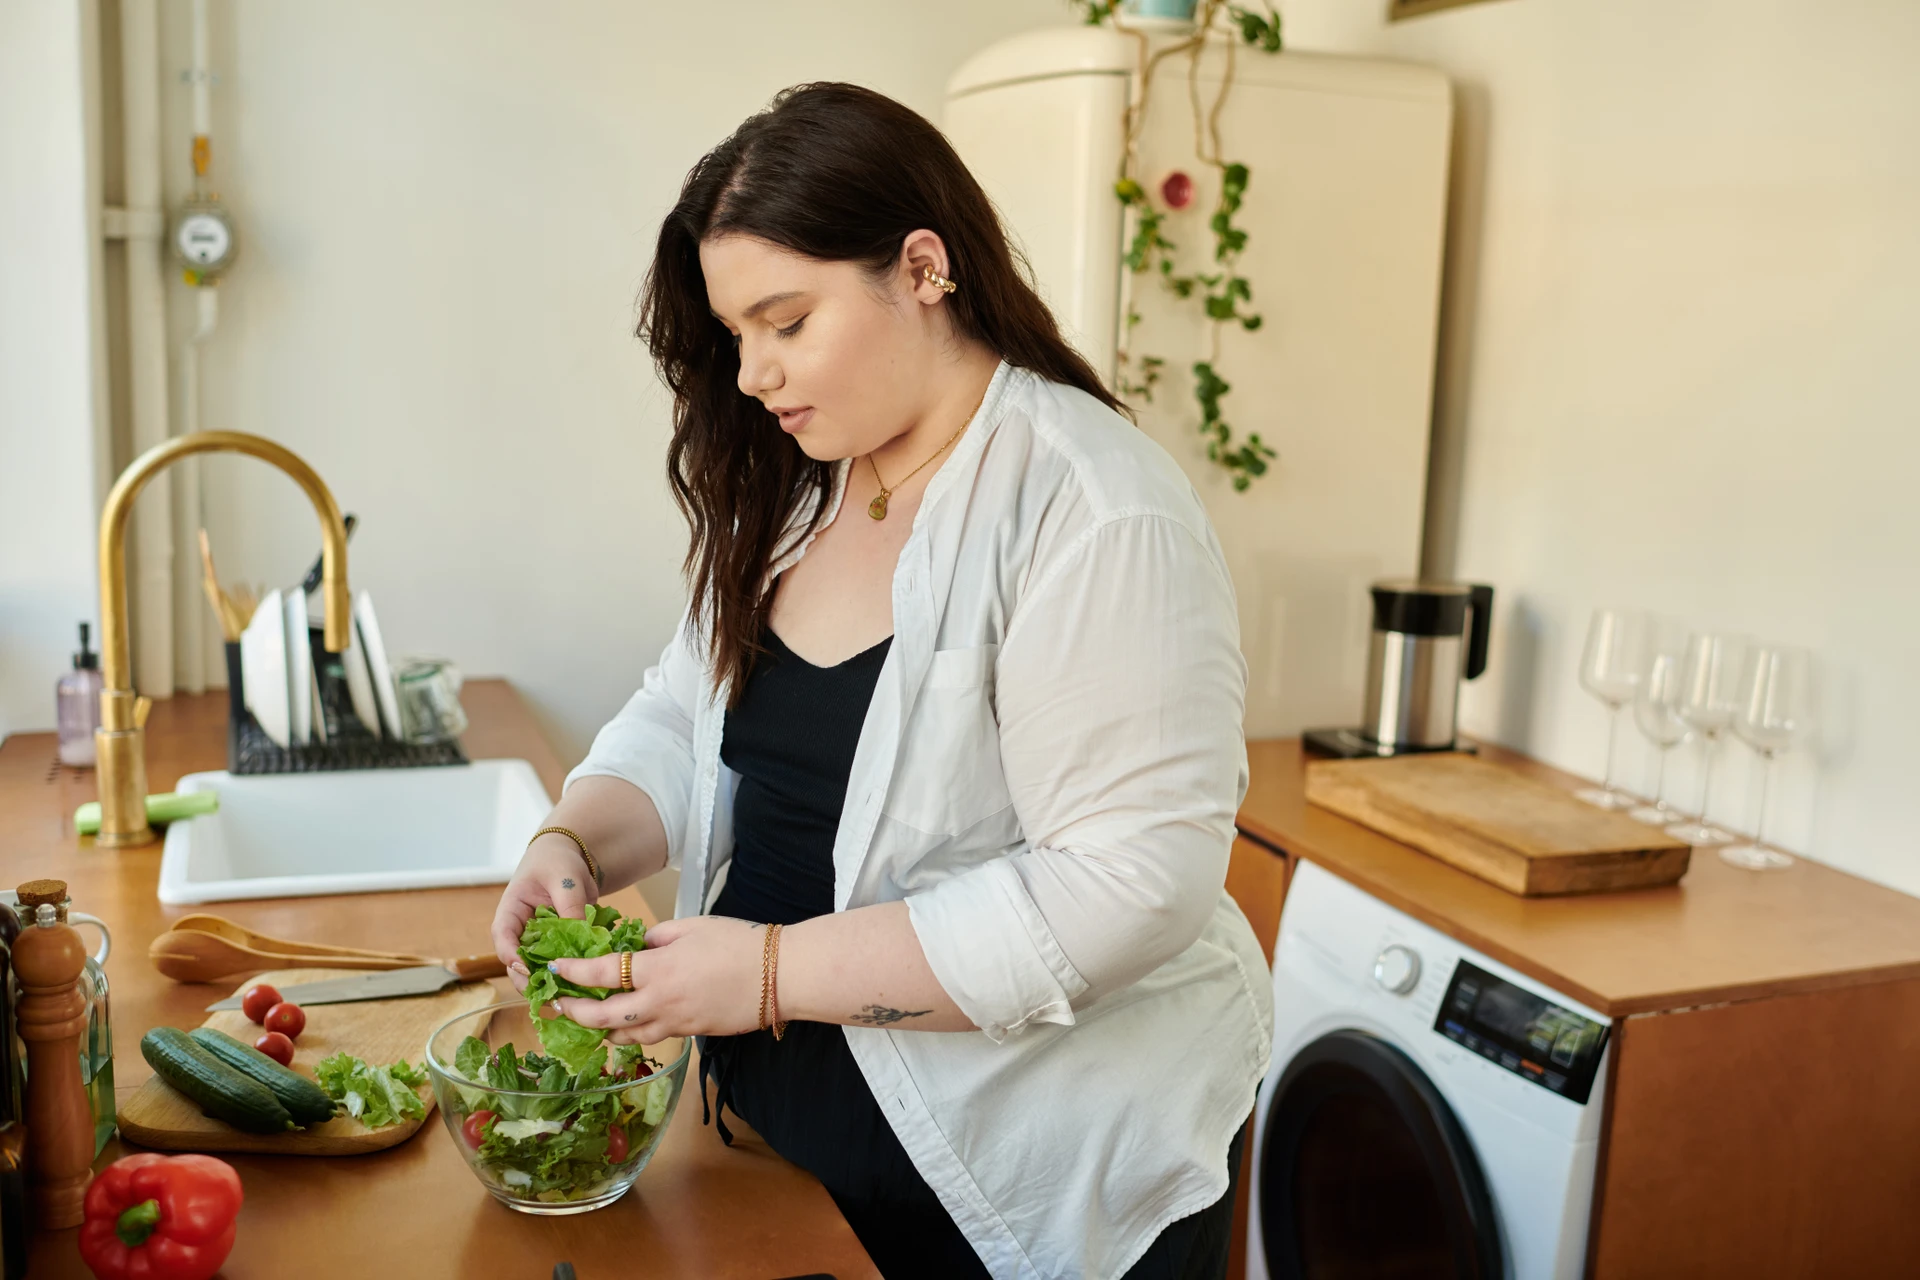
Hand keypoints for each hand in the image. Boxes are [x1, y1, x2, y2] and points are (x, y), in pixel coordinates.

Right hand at [490, 833, 597, 990]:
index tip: (525, 968)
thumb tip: (581, 937)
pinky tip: (580, 986)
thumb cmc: (558, 861)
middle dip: (529, 979)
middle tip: (547, 993)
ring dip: (549, 982)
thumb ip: (570, 906)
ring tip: (565, 995)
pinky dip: (567, 975)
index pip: (502, 937)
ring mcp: (537, 941)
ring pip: (537, 968)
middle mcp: (520, 931)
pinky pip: (558, 964)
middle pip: (515, 962)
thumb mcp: (565, 879)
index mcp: (511, 911)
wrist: (571, 857)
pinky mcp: (556, 946)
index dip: (510, 955)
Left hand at [548, 915, 764, 1042]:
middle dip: (574, 1014)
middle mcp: (659, 1002)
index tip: (554, 969)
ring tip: (588, 1021)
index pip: (602, 974)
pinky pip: (653, 1038)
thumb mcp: (692, 926)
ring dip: (601, 1031)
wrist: (780, 976)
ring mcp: (676, 1023)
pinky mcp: (691, 1034)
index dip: (573, 973)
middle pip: (603, 1018)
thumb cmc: (739, 943)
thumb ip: (657, 936)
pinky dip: (633, 1034)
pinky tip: (628, 1027)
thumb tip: (638, 944)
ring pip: (625, 1036)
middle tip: (557, 1007)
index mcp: (657, 969)